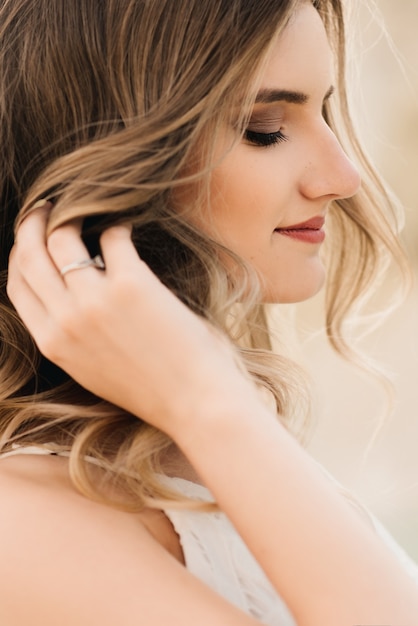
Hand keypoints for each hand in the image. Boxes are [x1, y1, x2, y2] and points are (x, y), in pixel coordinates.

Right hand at [7, 206, 253, 436]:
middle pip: (29, 256)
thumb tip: (72, 292)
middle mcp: (66, 321)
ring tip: (84, 207)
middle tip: (45, 207)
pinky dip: (117, 225)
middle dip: (32, 223)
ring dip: (70, 215)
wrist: (196, 404)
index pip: (17, 285)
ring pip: (62, 239)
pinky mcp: (132, 285)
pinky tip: (127, 226)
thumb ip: (73, 335)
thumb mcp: (94, 368)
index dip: (20, 254)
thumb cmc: (154, 388)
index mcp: (53, 344)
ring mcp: (96, 302)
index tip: (31, 237)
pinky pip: (113, 237)